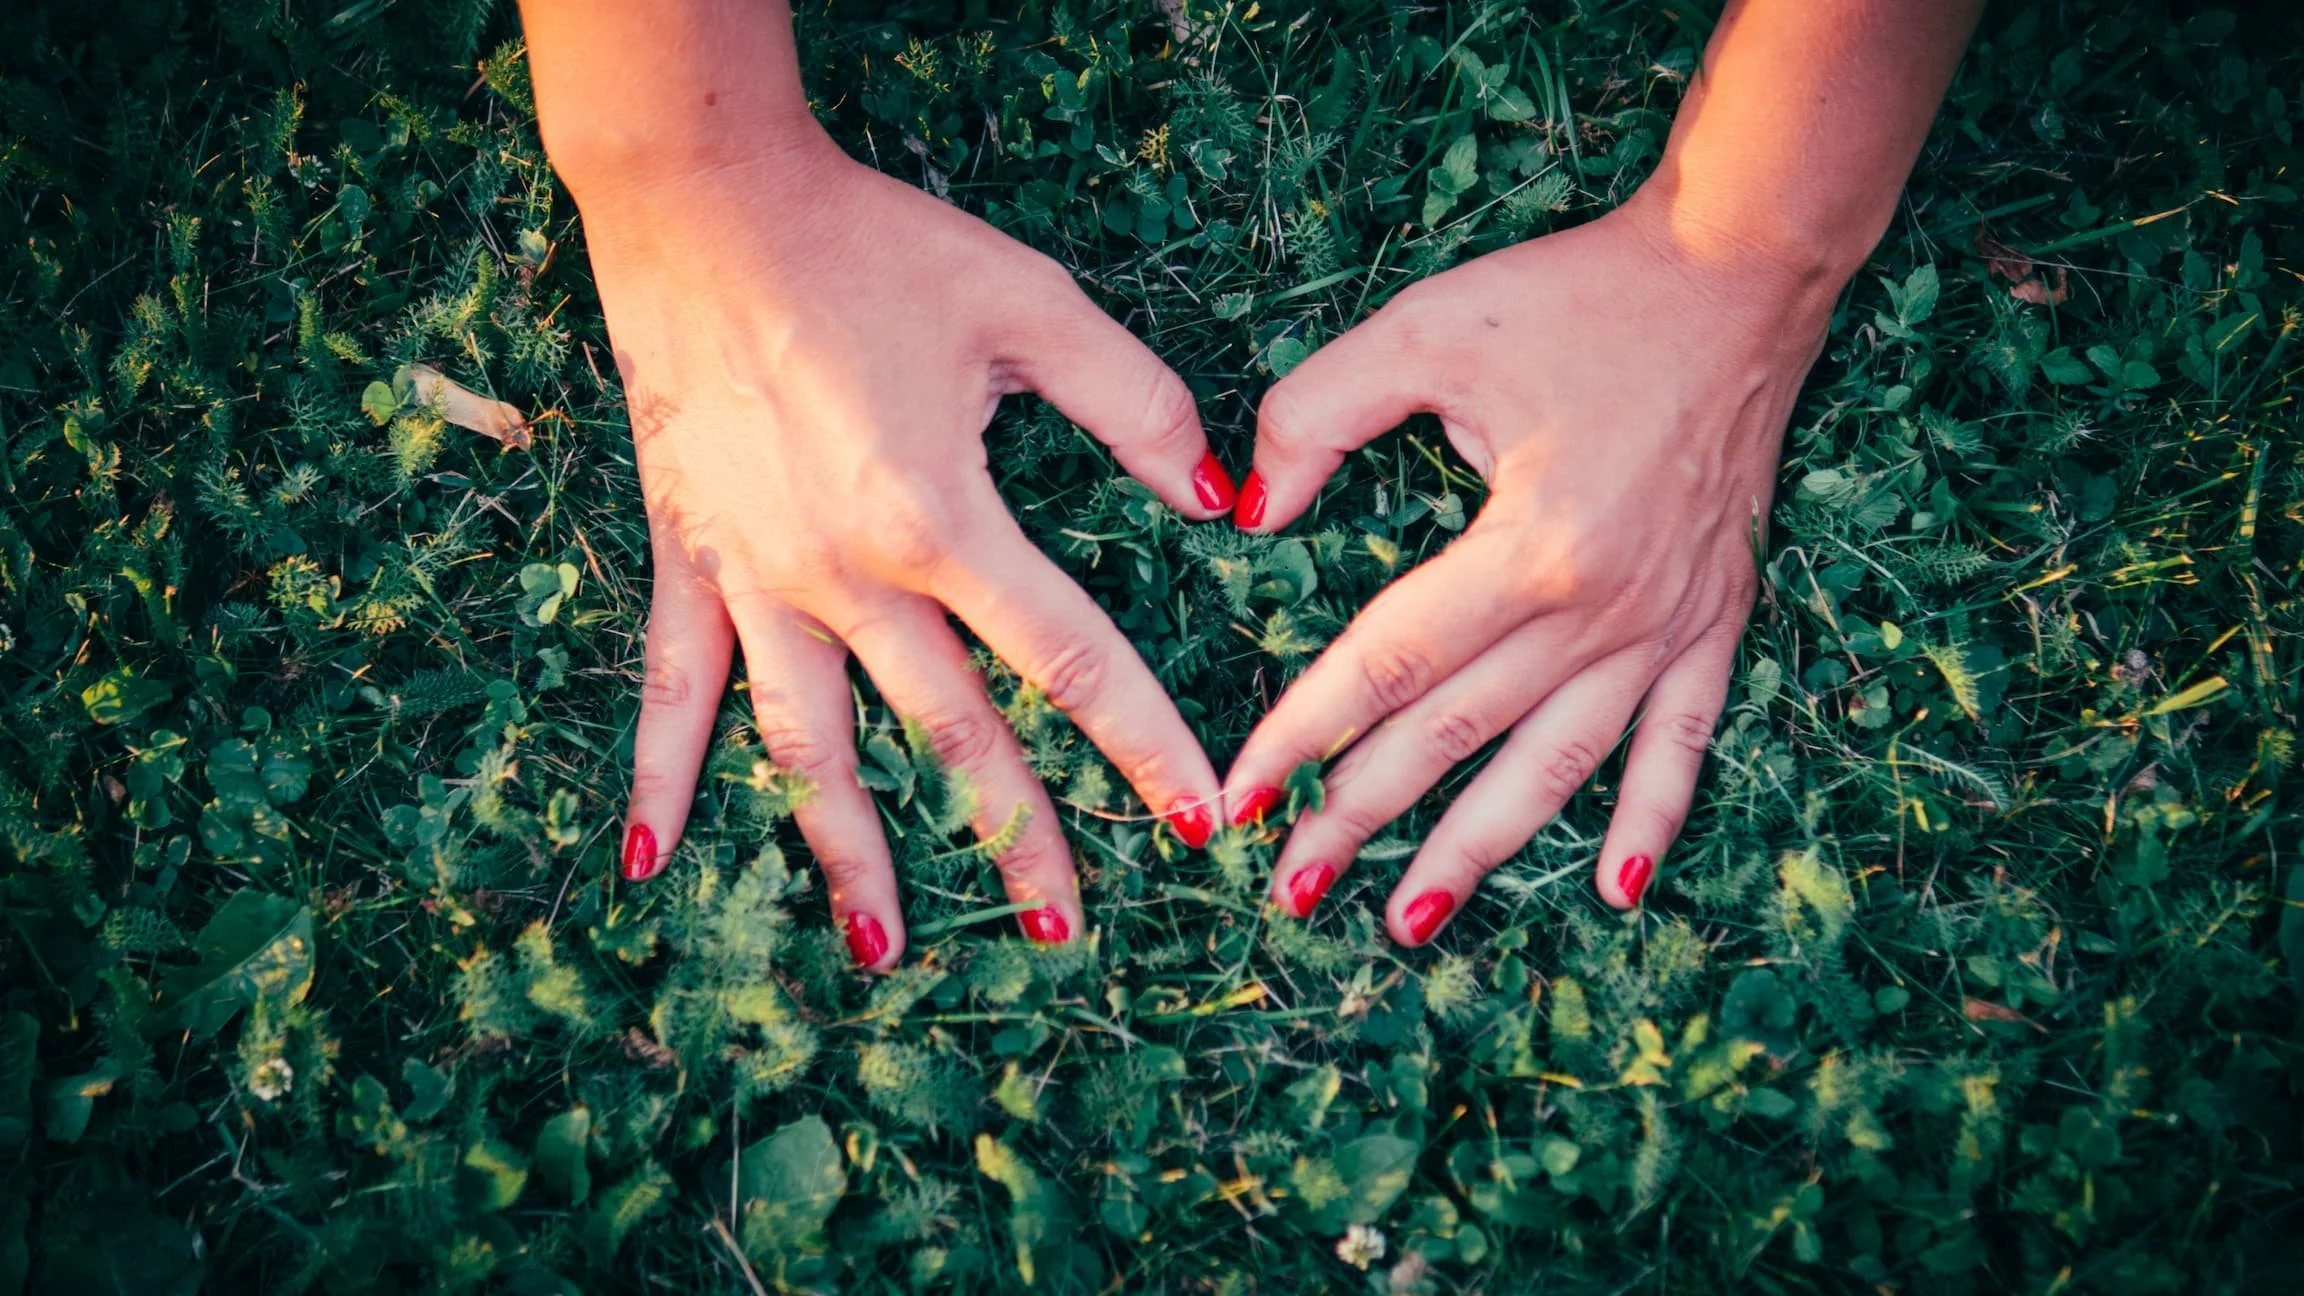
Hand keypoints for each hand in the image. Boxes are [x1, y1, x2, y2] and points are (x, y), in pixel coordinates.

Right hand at [588, 144, 1235, 966]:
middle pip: (950, 732)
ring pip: (810, 744)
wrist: (708, 201)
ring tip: (886, 948)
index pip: (1069, 659)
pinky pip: (673, 686)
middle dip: (1016, 834)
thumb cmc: (875, 244)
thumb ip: (1135, 405)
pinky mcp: (690, 558)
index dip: (1142, 742)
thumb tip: (1219, 497)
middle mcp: (845, 575)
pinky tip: (647, 861)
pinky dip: (658, 774)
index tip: (1196, 818)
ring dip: (849, 851)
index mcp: (938, 517)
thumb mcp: (1029, 304)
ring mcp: (756, 578)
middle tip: (1063, 926)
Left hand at [1222, 196, 1837, 943]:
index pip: (1389, 665)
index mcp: (1532, 545)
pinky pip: (1686, 739)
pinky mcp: (1717, 615)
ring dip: (1481, 848)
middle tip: (1289, 885)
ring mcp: (1670, 623)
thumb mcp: (1429, 328)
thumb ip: (1316, 413)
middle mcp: (1605, 608)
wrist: (1738, 270)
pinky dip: (1654, 816)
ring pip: (1559, 764)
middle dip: (1363, 816)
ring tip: (1410, 919)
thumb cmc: (1579, 296)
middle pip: (1458, 734)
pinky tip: (1618, 889)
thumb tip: (1249, 511)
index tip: (1240, 798)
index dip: (1303, 735)